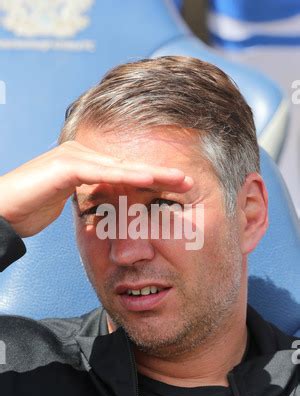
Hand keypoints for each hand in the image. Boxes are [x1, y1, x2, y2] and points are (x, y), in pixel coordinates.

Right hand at [0, 141, 192, 236]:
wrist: (2, 212)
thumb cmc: (31, 209)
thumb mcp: (68, 203)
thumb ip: (88, 199)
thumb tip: (107, 208)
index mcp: (85, 164)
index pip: (125, 172)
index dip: (152, 179)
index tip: (177, 188)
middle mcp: (82, 156)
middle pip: (129, 165)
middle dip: (160, 174)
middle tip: (189, 180)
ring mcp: (74, 157)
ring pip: (121, 166)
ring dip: (153, 173)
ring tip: (180, 179)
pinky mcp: (66, 166)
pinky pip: (103, 172)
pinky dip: (127, 176)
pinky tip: (149, 179)